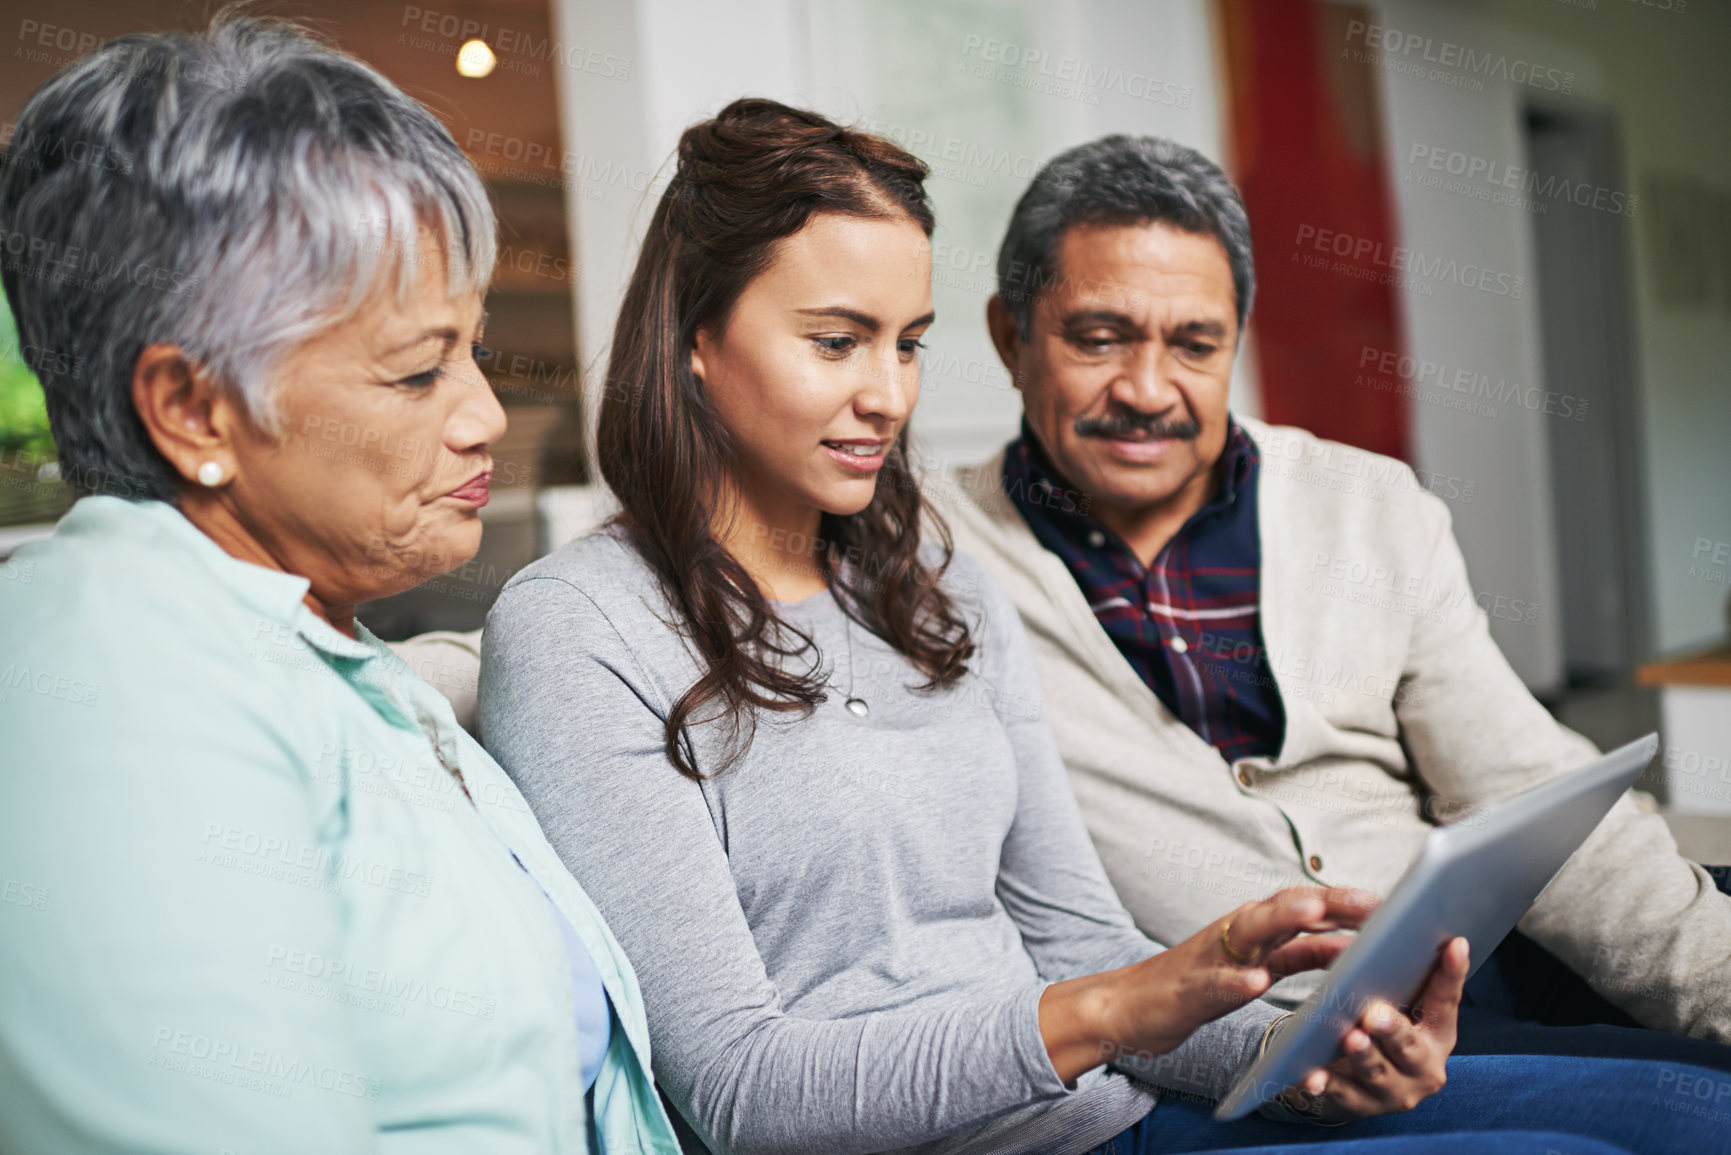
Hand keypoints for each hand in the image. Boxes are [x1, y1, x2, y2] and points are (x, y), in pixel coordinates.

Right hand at [1039, 886, 1379, 1082]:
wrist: (1129, 1006)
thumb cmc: (1197, 986)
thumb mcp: (1257, 966)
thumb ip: (1299, 954)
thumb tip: (1353, 946)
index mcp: (1254, 930)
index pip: (1304, 907)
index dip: (1344, 902)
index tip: (1388, 901)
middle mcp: (1233, 933)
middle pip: (1283, 907)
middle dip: (1325, 901)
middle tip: (1368, 900)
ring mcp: (1209, 958)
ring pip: (1249, 931)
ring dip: (1281, 918)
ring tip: (1314, 912)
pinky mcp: (1188, 989)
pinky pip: (1213, 982)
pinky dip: (1235, 979)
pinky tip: (1256, 981)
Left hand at [1277, 936, 1468, 1120]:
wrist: (1362, 1082)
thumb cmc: (1383, 1029)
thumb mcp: (1401, 1004)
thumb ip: (1406, 978)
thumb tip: (1407, 930)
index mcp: (1438, 1034)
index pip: (1447, 1001)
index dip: (1452, 974)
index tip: (1454, 944)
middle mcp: (1425, 1067)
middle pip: (1410, 1047)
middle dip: (1393, 1030)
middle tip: (1376, 1012)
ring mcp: (1396, 1091)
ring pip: (1377, 1072)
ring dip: (1362, 1056)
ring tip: (1350, 1038)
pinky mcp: (1363, 1106)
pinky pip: (1342, 1095)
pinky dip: (1327, 1085)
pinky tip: (1312, 1076)